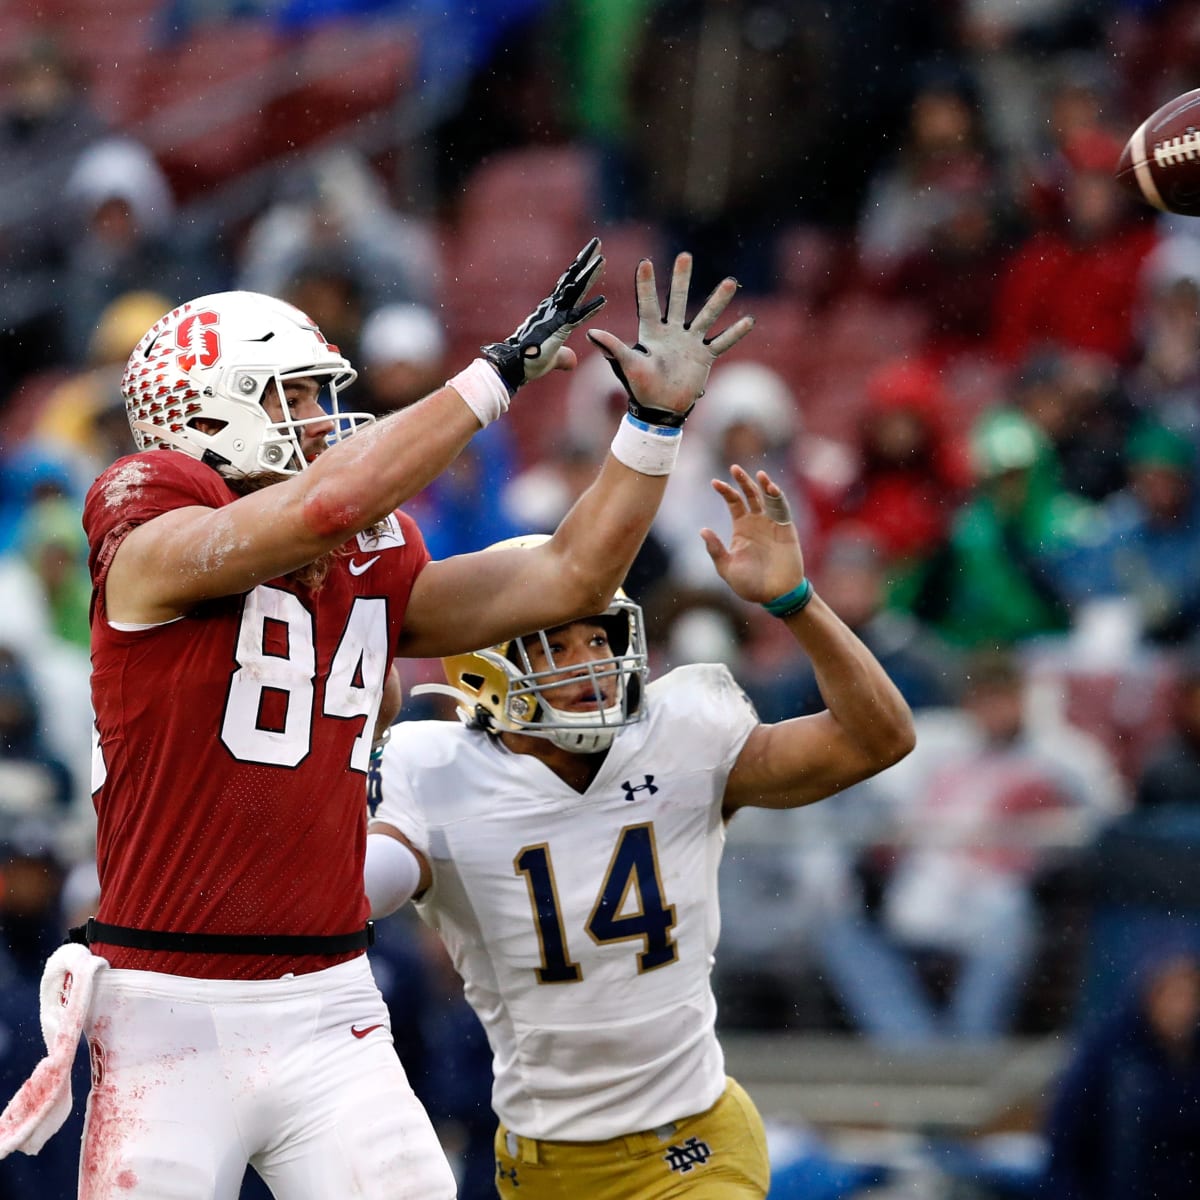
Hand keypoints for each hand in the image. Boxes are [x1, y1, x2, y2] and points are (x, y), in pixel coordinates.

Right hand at [480, 237, 605, 391]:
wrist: (511, 368)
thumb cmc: (528, 362)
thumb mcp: (551, 358)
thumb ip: (563, 356)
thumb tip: (572, 361)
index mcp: (552, 311)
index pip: (570, 286)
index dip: (581, 270)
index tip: (592, 255)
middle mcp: (552, 308)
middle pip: (572, 280)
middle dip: (585, 261)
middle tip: (597, 242)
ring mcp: (554, 316)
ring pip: (575, 291)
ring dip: (589, 276)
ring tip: (602, 259)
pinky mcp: (556, 330)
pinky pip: (576, 317)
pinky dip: (590, 310)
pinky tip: (604, 300)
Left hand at [585, 253, 754, 423]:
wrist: (660, 410)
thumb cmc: (640, 388)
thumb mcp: (627, 365)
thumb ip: (613, 348)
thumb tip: (591, 332)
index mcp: (651, 333)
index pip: (647, 303)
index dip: (646, 284)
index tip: (645, 262)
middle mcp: (672, 333)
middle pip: (677, 301)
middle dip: (681, 279)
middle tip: (685, 256)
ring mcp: (689, 343)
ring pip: (706, 317)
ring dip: (718, 300)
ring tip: (731, 282)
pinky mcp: (704, 357)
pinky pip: (722, 342)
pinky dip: (734, 333)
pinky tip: (748, 320)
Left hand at [700, 467, 804, 602]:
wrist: (775, 595)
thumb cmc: (750, 585)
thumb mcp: (727, 568)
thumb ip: (715, 550)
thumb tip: (702, 530)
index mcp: (741, 528)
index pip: (733, 502)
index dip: (725, 491)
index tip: (714, 482)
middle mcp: (757, 522)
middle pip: (749, 495)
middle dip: (742, 481)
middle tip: (734, 467)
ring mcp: (772, 524)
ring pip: (767, 498)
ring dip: (762, 485)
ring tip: (758, 474)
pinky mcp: (786, 529)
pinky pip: (782, 509)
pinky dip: (778, 497)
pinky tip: (770, 488)